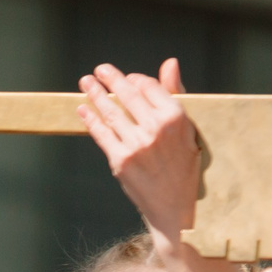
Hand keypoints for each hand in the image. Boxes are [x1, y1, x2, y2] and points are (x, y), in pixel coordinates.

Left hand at [79, 60, 201, 237]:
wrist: (174, 208)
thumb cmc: (184, 167)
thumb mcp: (188, 130)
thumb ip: (175, 95)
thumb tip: (169, 63)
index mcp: (175, 117)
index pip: (147, 86)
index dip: (133, 79)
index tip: (126, 78)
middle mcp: (155, 129)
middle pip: (126, 94)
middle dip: (109, 78)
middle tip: (98, 70)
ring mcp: (136, 145)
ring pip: (110, 112)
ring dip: (94, 94)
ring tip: (85, 83)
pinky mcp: (120, 161)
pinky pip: (101, 133)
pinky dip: (89, 119)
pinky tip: (83, 109)